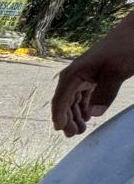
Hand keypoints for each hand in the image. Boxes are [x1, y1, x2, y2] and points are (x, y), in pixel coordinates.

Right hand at [51, 21, 133, 136]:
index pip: (60, 99)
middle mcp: (74, 75)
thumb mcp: (116, 72)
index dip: (59, 116)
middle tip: (75, 134)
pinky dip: (84, 106)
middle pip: (65, 101)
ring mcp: (83, 75)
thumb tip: (94, 114)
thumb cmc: (124, 49)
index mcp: (74, 74)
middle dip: (68, 118)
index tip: (61, 130)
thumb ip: (105, 94)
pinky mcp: (93, 76)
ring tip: (82, 129)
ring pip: (74, 100)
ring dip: (76, 114)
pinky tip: (88, 115)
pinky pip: (83, 95)